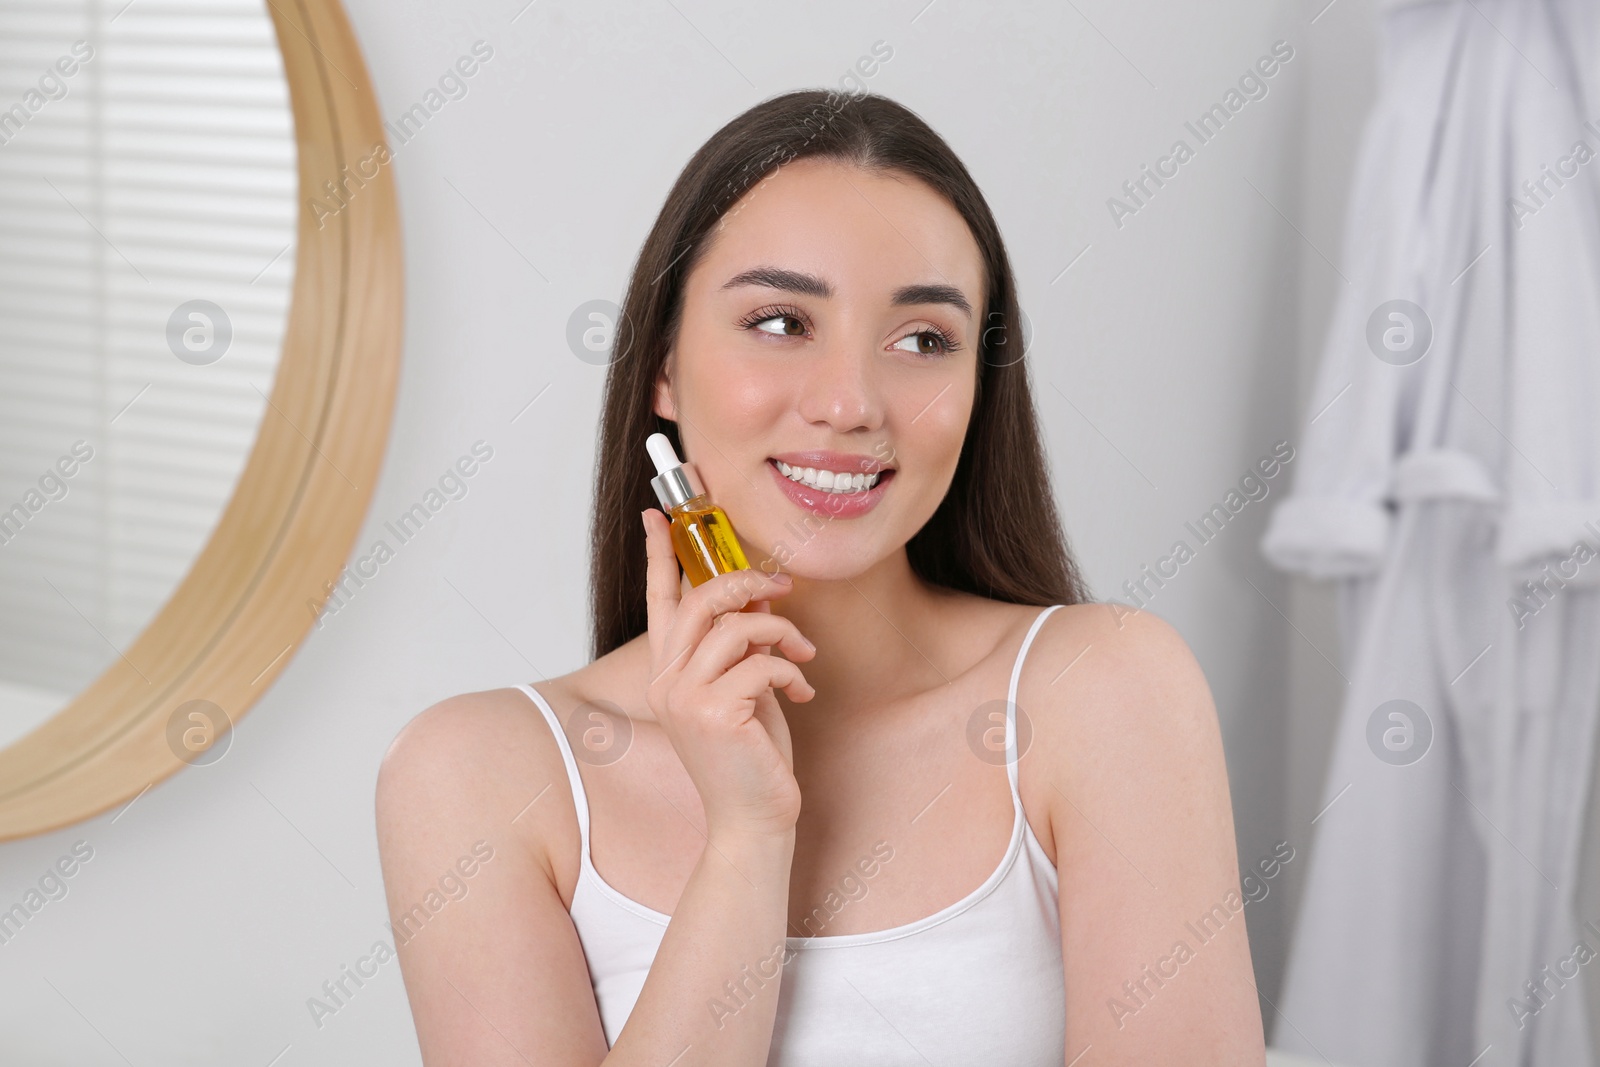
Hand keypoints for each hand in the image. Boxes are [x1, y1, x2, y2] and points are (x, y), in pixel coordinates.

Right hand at [641, 508, 815, 839]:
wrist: (753, 821)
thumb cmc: (752, 756)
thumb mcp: (744, 689)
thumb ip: (740, 645)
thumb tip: (758, 597)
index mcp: (668, 673)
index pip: (659, 601)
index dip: (660, 554)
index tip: (660, 514)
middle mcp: (667, 681)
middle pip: (700, 599)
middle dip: (748, 582)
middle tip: (781, 587)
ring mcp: (684, 698)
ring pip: (736, 626)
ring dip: (782, 631)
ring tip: (801, 655)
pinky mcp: (713, 713)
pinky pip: (761, 662)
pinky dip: (790, 671)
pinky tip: (802, 691)